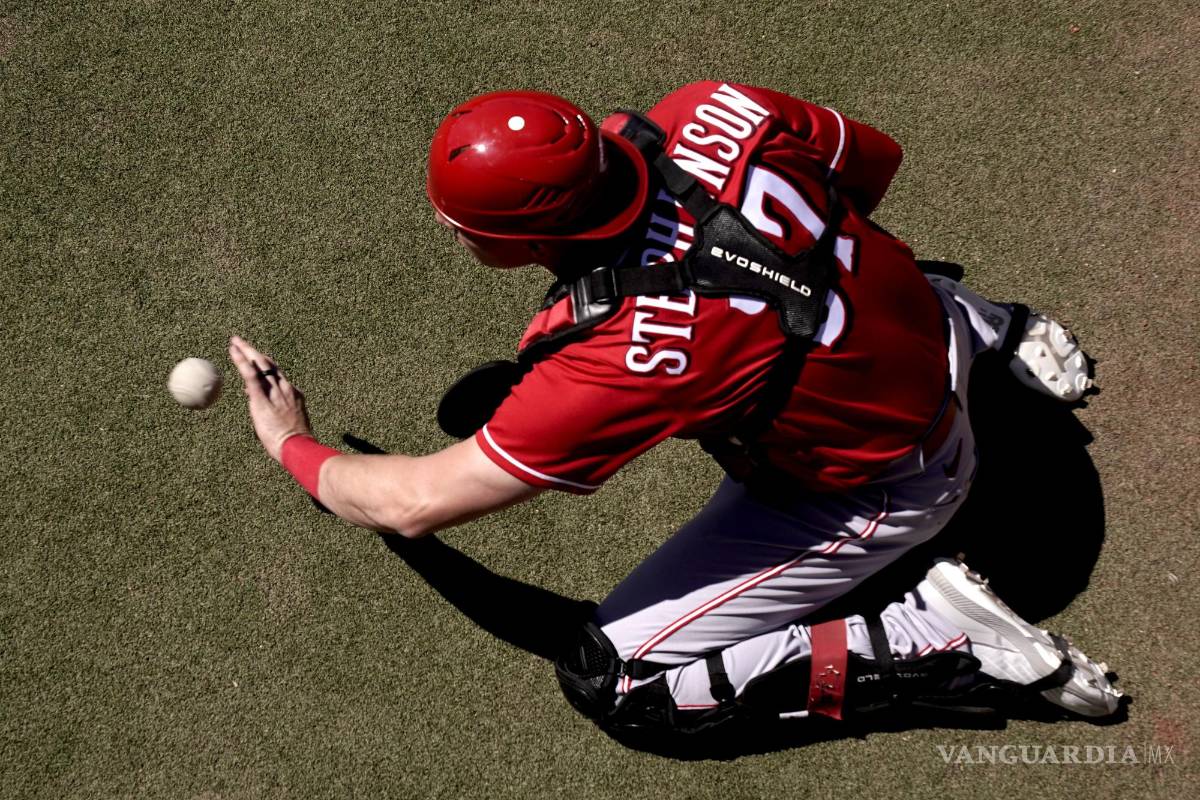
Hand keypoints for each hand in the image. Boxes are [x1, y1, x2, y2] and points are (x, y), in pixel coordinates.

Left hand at [228, 335, 312, 461]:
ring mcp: (274, 392)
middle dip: (255, 352)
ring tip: (235, 341)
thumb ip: (276, 415)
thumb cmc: (294, 444)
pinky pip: (250, 375)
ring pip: (260, 364)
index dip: (266, 366)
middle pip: (269, 364)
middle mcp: (285, 389)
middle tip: (242, 342)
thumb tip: (262, 410)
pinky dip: (241, 361)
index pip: (277, 376)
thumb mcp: (288, 426)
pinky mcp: (262, 399)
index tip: (257, 358)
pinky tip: (234, 351)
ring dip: (247, 350)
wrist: (298, 448)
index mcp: (293, 395)